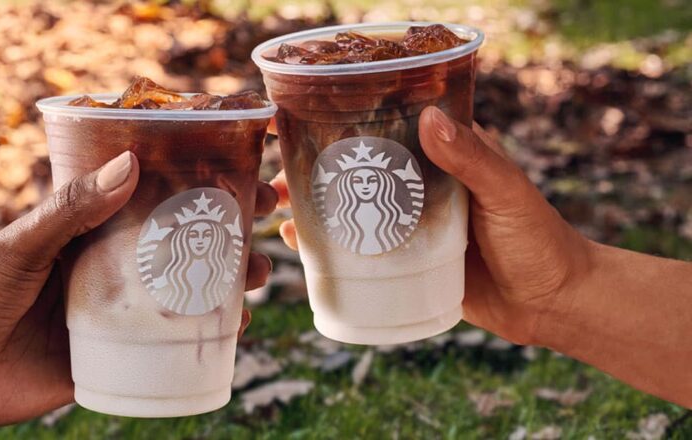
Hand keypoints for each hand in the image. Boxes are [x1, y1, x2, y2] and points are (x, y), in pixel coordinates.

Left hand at [0, 151, 275, 433]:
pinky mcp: (118, 354)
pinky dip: (205, 334)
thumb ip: (70, 208)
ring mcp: (119, 311)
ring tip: (256, 275)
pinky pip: (170, 343)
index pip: (156, 198)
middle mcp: (112, 266)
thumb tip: (131, 163)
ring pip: (186, 290)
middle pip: (183, 243)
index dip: (200, 182)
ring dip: (227, 280)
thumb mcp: (22, 244)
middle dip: (230, 230)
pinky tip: (232, 328)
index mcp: (91, 230)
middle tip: (268, 220)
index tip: (243, 169)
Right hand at [271, 106, 592, 344]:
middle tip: (282, 178)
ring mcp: (415, 225)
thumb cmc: (539, 240)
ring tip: (284, 214)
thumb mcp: (506, 193)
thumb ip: (471, 159)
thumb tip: (428, 118)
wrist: (553, 305)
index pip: (394, 129)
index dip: (353, 125)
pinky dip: (337, 250)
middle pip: (365, 172)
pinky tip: (306, 251)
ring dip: (322, 210)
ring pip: (359, 211)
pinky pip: (368, 252)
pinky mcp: (412, 262)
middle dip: (323, 172)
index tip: (311, 126)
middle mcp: (425, 187)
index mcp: (448, 157)